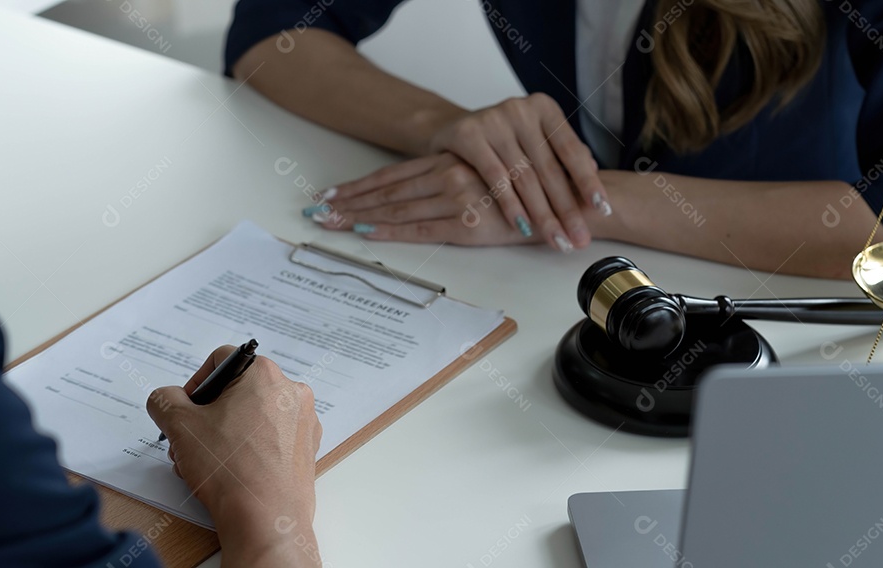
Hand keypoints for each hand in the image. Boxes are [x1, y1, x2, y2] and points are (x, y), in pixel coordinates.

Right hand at [148, 347, 322, 566]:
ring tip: (204, 462)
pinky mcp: (306, 449)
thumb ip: (164, 400)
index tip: (185, 409)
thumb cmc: (230, 468)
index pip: (221, 360)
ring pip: (252, 416)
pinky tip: (229, 472)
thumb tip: (165, 398)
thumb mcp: (180, 425)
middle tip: (189, 441)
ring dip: (223, 434)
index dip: (195, 384)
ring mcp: (302, 422)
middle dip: (207, 416)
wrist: (265, 519)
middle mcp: (291, 392)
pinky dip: (248, 448)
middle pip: (237, 391)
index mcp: (265, 374)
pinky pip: (270, 438)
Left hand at [315, 153, 544, 245]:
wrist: (565, 201)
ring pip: (396, 209)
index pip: (393, 175)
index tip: (332, 193)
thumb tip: (421, 198)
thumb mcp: (485, 179)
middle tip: (317, 210)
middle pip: (386, 191)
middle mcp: (448, 175)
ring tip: (329, 222)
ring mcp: (456, 198)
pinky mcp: (468, 224)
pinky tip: (364, 232)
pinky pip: (419, 229)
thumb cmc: (527, 193)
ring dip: (359, 216)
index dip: (360, 186)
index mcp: (450, 162)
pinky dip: (389, 231)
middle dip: (348, 202)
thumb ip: (454, 182)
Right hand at [429, 93, 610, 250]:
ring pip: (524, 177)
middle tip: (579, 238)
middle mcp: (521, 110)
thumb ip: (561, 153)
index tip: (603, 209)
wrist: (452, 130)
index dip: (588, 181)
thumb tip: (592, 169)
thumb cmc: (501, 140)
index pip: (571, 149)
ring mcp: (493, 120)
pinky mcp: (468, 135)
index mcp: (544, 108)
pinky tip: (522, 226)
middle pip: (549, 168)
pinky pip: (495, 178)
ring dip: (542, 214)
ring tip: (556, 240)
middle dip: (567, 208)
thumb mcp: (533, 140)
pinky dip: (510, 205)